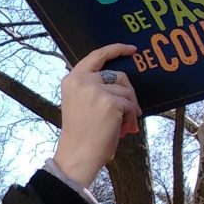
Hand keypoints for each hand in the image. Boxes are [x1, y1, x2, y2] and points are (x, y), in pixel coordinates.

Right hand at [53, 44, 141, 187]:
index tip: (131, 49)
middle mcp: (82, 81)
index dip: (116, 50)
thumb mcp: (80, 102)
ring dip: (130, 110)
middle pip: (119, 76)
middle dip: (128, 93)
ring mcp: (96, 90)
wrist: (78, 154)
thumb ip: (93, 87)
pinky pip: (130, 105)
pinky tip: (123, 129)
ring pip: (127, 92)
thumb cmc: (81, 133)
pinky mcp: (110, 102)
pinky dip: (130, 118)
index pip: (96, 56)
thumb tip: (123, 84)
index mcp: (72, 80)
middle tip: (131, 111)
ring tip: (123, 126)